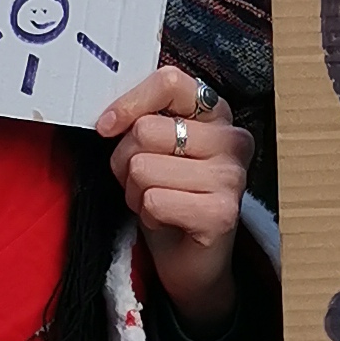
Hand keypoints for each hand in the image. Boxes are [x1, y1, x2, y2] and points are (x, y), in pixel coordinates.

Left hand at [99, 66, 254, 334]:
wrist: (191, 259)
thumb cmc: (169, 195)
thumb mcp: (154, 148)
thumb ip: (141, 120)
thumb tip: (108, 119)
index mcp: (216, 113)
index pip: (170, 81)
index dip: (129, 102)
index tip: (106, 127)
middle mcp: (232, 139)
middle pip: (145, 130)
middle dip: (126, 161)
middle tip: (142, 181)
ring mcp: (232, 177)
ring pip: (143, 168)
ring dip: (135, 192)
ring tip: (156, 202)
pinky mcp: (222, 213)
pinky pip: (154, 201)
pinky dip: (147, 216)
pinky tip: (167, 221)